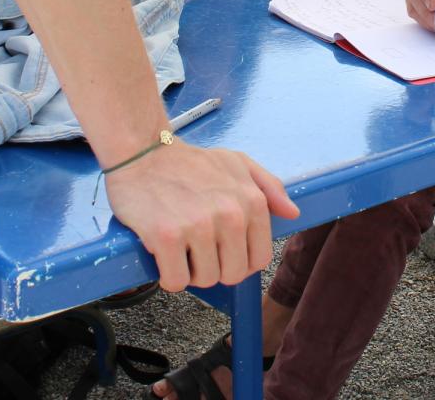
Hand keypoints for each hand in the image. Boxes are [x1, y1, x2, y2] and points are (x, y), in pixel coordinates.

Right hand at [104, 141, 299, 291]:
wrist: (142, 153)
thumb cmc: (189, 162)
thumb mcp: (237, 163)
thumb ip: (269, 187)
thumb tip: (292, 213)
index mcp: (250, 201)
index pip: (259, 258)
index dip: (240, 260)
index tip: (222, 250)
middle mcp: (229, 214)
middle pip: (233, 274)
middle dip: (215, 267)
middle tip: (197, 247)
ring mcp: (198, 226)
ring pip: (204, 280)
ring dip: (190, 271)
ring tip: (180, 246)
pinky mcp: (166, 236)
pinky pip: (176, 281)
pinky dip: (168, 275)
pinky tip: (164, 254)